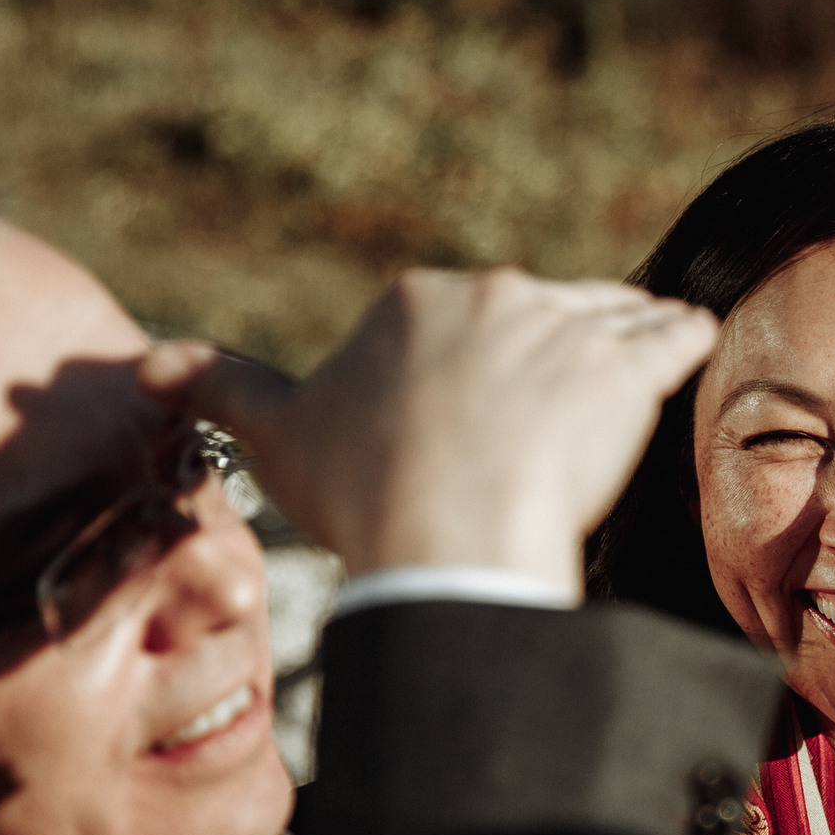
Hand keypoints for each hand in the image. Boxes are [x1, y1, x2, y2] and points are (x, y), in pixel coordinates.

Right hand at [141, 267, 717, 597]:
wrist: (448, 539)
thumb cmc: (363, 496)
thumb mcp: (277, 433)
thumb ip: (218, 385)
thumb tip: (144, 362)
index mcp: (416, 299)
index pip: (465, 321)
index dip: (479, 369)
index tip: (479, 422)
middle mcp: (494, 294)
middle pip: (540, 316)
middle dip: (549, 361)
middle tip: (550, 431)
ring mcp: (566, 326)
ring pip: (610, 321)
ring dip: (621, 346)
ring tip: (621, 391)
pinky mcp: (628, 367)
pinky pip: (673, 339)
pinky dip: (683, 343)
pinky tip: (690, 346)